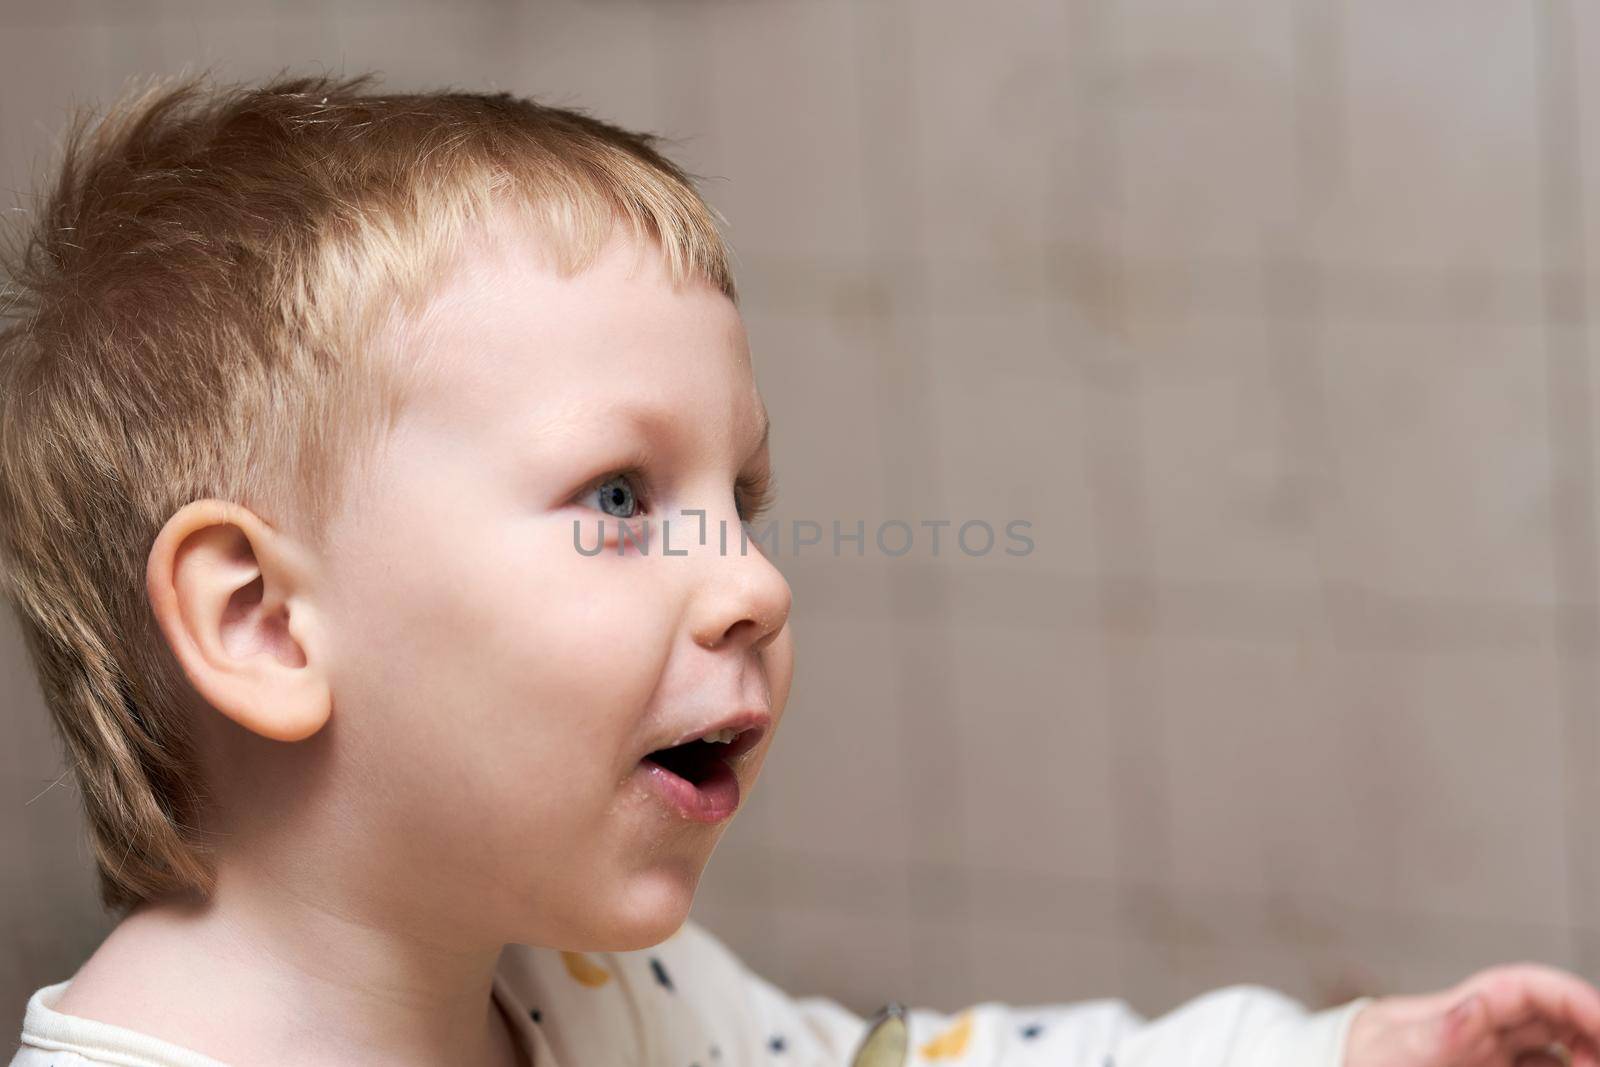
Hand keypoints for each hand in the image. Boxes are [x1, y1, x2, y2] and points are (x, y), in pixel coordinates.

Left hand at [1343, 963, 1599, 1066]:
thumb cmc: (1364, 1057)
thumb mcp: (1392, 1047)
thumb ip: (1436, 1032)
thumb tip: (1478, 1006)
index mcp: (1468, 1008)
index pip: (1531, 990)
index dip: (1575, 1000)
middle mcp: (1489, 1031)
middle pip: (1556, 1020)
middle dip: (1589, 1036)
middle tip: (1598, 1062)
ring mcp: (1494, 1058)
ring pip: (1554, 1055)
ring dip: (1579, 1060)